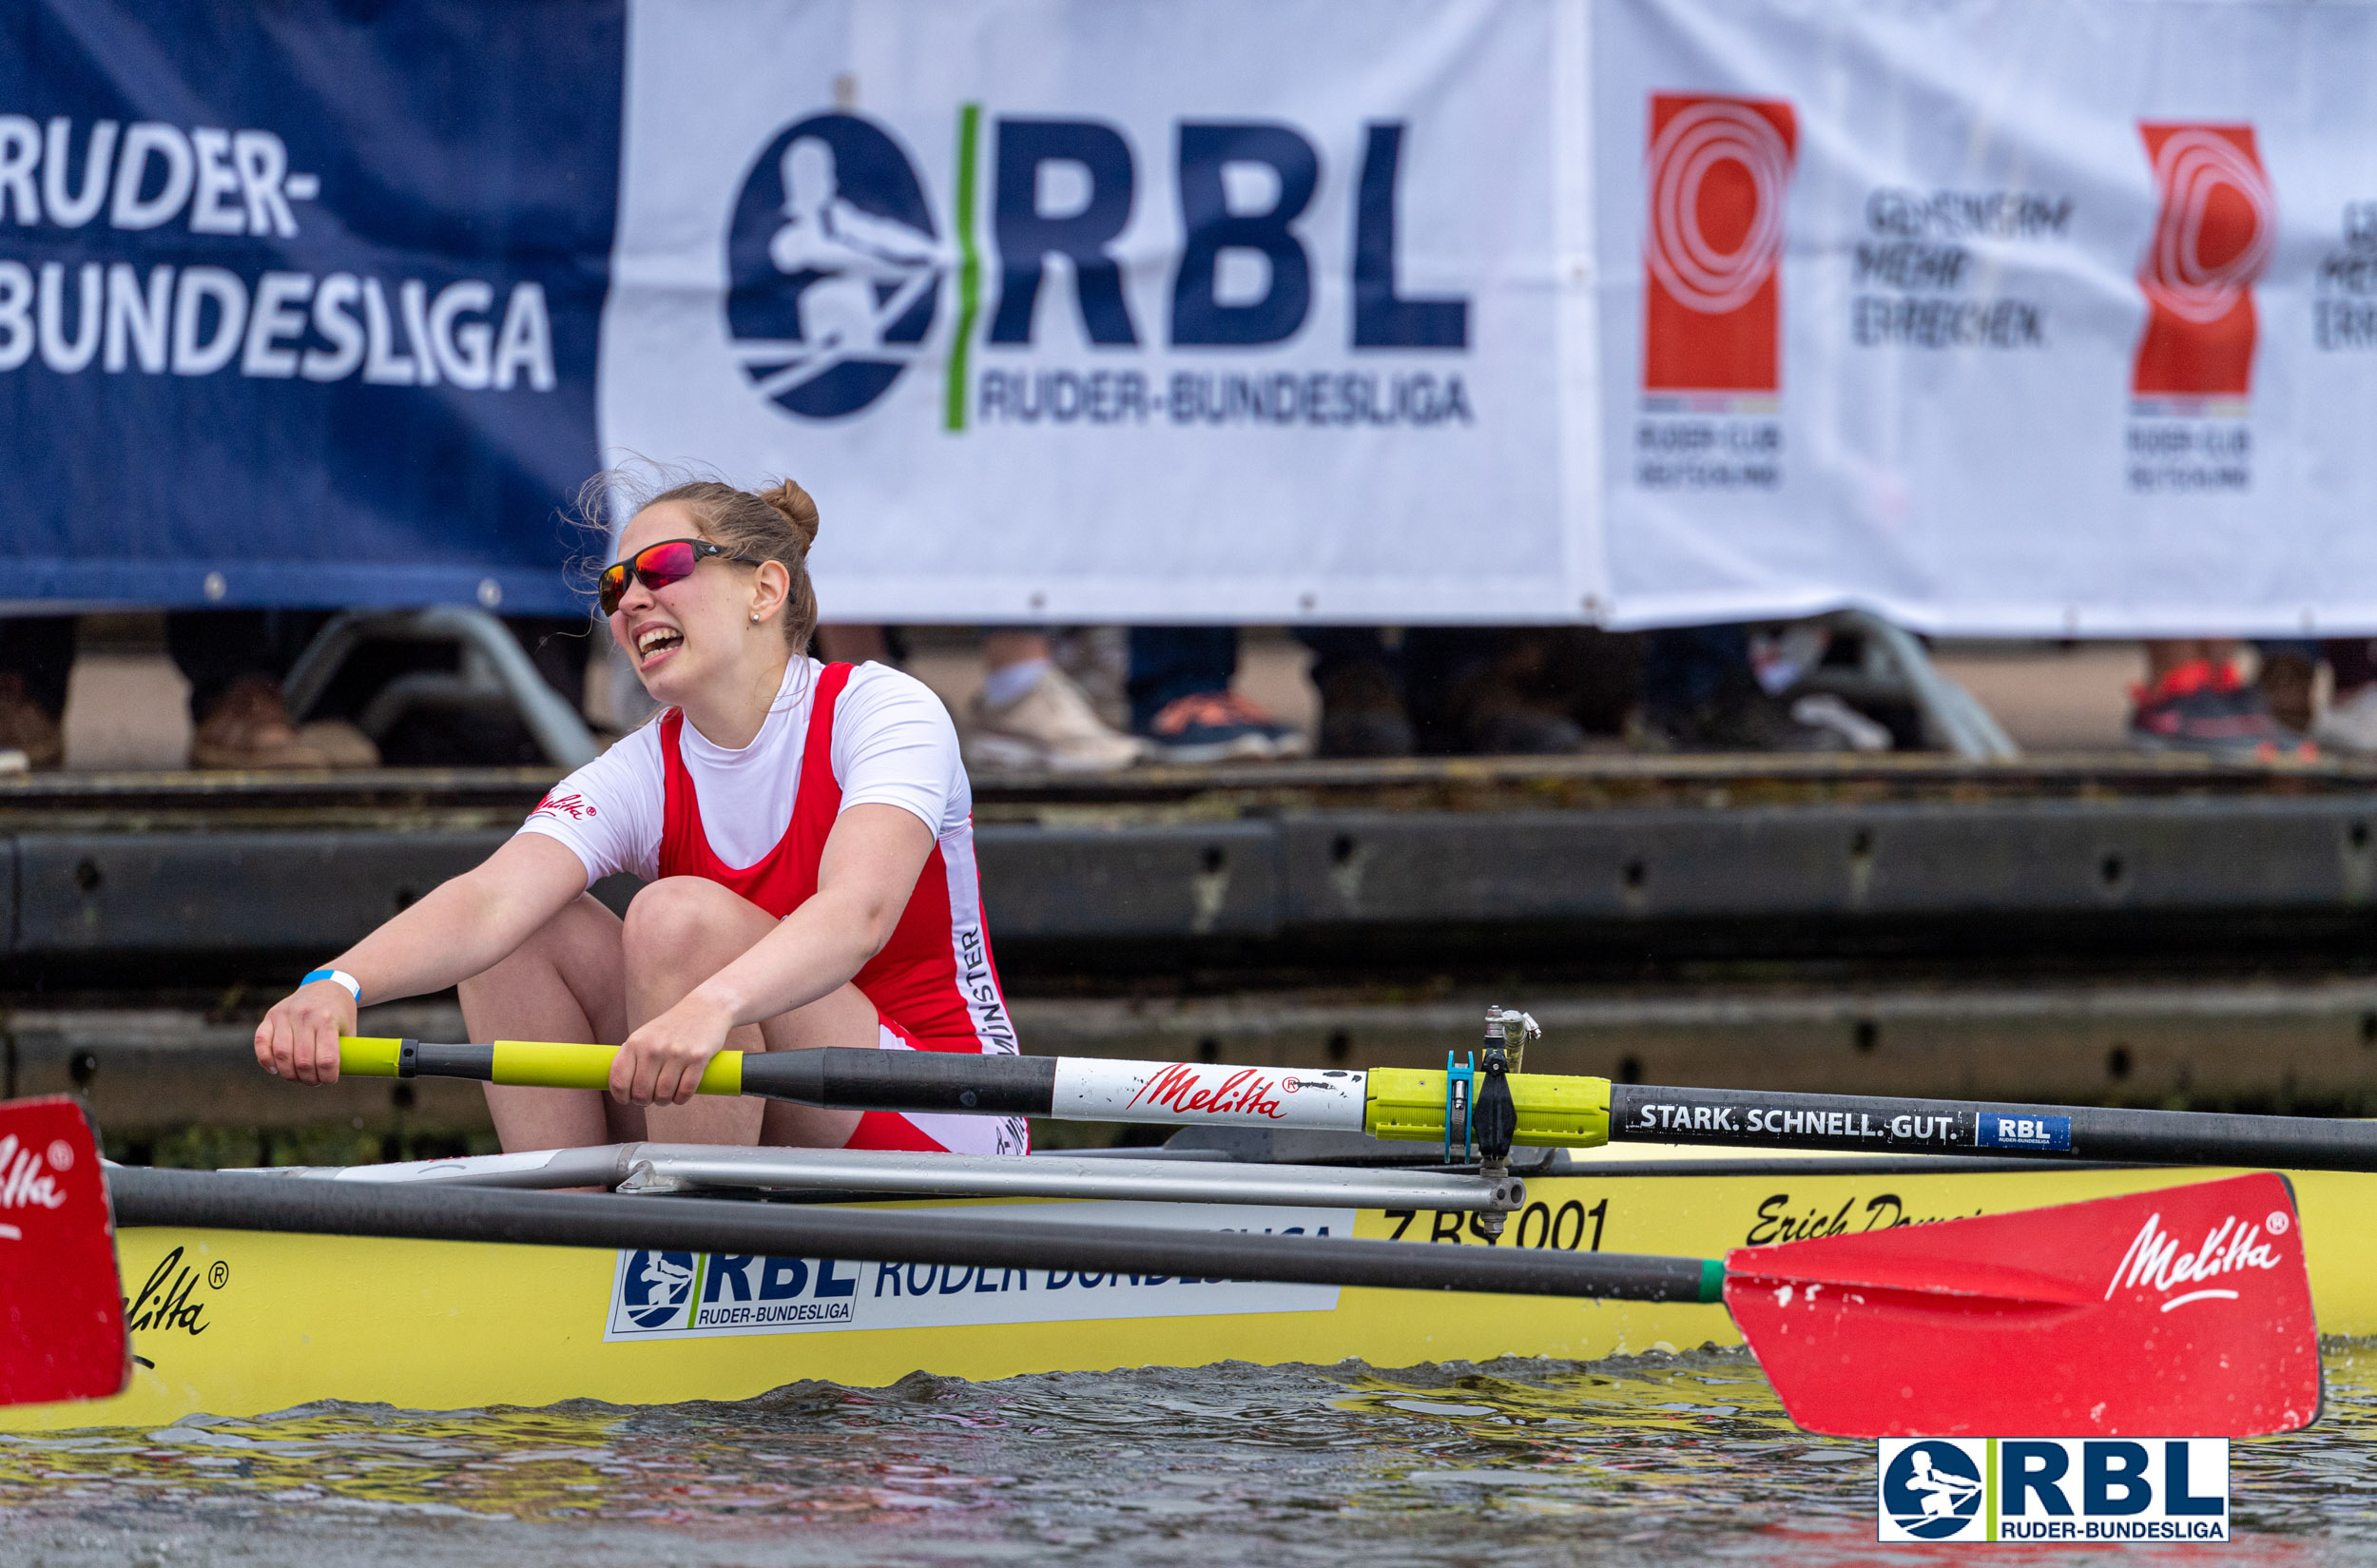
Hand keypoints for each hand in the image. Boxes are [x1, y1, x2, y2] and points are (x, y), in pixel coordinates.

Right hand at [254, 978, 357, 1084]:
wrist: (327, 985)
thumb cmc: (340, 1014)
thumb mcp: (349, 1030)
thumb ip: (343, 1053)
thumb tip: (330, 1079)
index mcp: (328, 1020)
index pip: (326, 1059)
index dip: (328, 1077)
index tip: (330, 1080)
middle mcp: (305, 1016)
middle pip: (302, 1061)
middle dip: (308, 1079)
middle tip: (313, 1081)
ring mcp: (286, 1014)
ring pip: (281, 1054)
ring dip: (289, 1074)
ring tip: (298, 1077)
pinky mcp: (271, 1015)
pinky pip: (261, 1041)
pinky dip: (265, 1059)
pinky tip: (274, 1069)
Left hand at [611, 992, 735, 1105]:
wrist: (705, 1008)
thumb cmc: (671, 1028)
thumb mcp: (645, 1036)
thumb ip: (631, 1058)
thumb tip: (620, 1088)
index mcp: (635, 1043)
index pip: (619, 1080)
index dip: (621, 1096)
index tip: (627, 1099)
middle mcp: (653, 1048)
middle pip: (641, 1093)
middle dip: (645, 1101)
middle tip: (650, 1098)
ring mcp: (676, 1053)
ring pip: (663, 1095)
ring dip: (664, 1101)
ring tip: (666, 1096)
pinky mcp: (698, 1058)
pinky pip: (685, 1091)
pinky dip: (681, 1099)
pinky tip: (680, 1095)